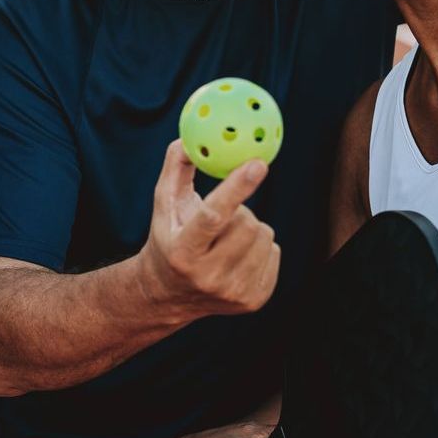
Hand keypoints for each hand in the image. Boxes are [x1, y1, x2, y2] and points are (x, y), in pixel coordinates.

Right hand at [137, 140, 280, 319]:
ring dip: (250, 228)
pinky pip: (274, 253)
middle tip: (222, 219)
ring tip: (226, 239)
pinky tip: (237, 255)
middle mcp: (207, 276)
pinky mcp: (253, 300)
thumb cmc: (167, 238)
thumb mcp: (163, 205)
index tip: (257, 163)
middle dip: (239, 211)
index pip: (213, 216)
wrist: (167, 295)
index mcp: (182, 252)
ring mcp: (232, 292)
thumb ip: (176, 168)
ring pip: (264, 235)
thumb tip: (190, 137)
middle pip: (246, 223)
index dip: (237, 188)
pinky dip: (260, 247)